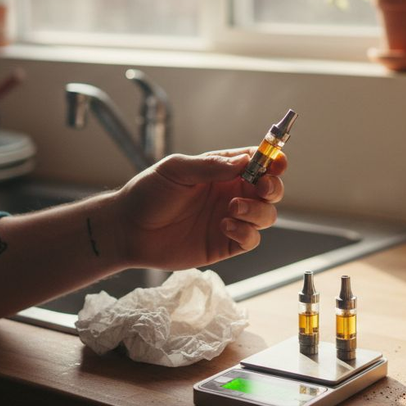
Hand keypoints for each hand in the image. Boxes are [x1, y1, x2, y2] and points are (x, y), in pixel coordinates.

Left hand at [112, 148, 286, 270]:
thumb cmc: (149, 193)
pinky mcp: (225, 244)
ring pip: (266, 215)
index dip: (273, 160)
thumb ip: (211, 166)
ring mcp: (230, 219)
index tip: (277, 162)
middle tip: (262, 187)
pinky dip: (246, 233)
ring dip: (258, 211)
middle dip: (273, 187)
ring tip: (232, 209)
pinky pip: (251, 239)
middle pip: (270, 190)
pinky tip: (224, 226)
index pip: (258, 162)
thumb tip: (245, 161)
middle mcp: (230, 194)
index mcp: (222, 171)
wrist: (128, 229)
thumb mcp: (177, 170)